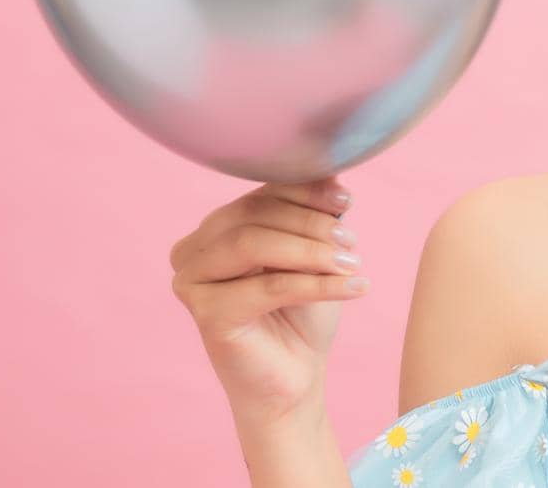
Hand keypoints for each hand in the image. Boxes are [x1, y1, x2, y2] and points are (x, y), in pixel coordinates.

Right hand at [169, 176, 367, 424]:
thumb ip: (314, 212)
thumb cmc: (302, 312)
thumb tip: (331, 170)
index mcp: (215, 227)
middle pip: (255, 215)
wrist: (296, 378)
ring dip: (313, 251)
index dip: (305, 191)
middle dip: (312, 224)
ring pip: (256, 245)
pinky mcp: (205, 314)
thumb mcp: (312, 252)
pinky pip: (268, 286)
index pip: (259, 193)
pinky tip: (355, 286)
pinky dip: (317, 284)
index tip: (347, 201)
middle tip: (353, 242)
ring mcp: (191, 281)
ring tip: (355, 263)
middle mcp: (193, 249)